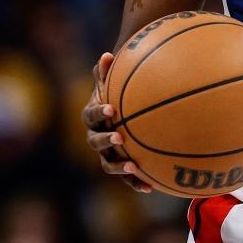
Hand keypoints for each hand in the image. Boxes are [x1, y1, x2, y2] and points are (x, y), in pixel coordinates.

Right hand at [81, 52, 152, 193]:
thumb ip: (109, 72)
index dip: (99, 112)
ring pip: (108, 163)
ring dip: (119, 167)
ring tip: (133, 166)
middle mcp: (96, 137)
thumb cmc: (119, 94)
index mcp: (93, 116)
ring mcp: (107, 153)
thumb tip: (108, 55)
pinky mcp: (120, 166)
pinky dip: (136, 182)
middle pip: (96, 141)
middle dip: (106, 140)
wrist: (122, 113)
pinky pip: (126, 177)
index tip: (111, 108)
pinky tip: (151, 188)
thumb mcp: (114, 83)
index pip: (91, 115)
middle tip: (120, 137)